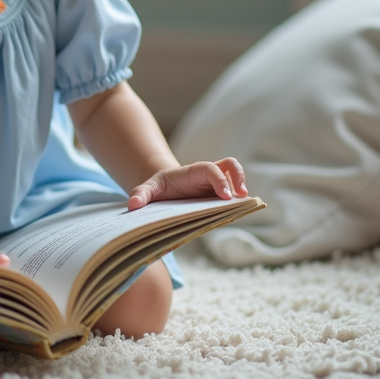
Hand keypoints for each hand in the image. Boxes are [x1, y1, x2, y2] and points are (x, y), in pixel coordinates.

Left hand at [127, 157, 247, 210]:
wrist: (166, 191)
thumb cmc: (160, 188)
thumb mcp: (149, 189)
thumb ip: (141, 194)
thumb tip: (134, 205)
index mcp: (193, 171)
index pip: (210, 169)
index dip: (220, 179)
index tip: (225, 196)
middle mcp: (209, 176)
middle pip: (230, 165)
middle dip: (238, 177)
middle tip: (240, 195)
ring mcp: (218, 185)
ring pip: (237, 177)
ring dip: (243, 188)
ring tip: (245, 204)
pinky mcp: (221, 197)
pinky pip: (235, 196)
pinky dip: (240, 202)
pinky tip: (238, 213)